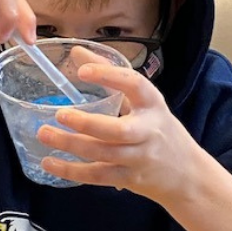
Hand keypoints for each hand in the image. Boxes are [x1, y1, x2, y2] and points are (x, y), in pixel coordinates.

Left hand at [36, 49, 201, 203]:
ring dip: (71, 146)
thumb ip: (111, 76)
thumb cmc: (159, 130)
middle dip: (87, 124)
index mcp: (152, 105)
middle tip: (59, 114)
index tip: (83, 70)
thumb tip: (76, 51)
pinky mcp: (130, 178)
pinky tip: (49, 162)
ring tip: (44, 134)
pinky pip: (97, 176)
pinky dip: (72, 171)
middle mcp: (148, 131)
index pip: (135, 85)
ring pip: (103, 154)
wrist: (187, 174)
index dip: (110, 76)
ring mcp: (139, 158)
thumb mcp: (144, 102)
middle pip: (117, 131)